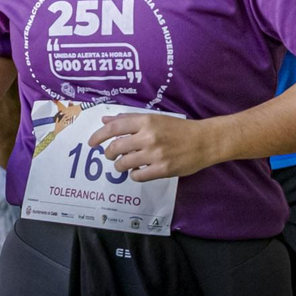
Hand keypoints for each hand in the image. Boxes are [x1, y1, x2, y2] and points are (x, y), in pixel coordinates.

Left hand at [89, 112, 211, 181]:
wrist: (204, 141)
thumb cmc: (178, 129)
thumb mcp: (154, 119)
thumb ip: (129, 119)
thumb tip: (106, 120)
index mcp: (146, 121)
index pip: (114, 128)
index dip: (98, 135)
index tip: (92, 143)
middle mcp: (148, 136)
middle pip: (116, 147)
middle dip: (109, 153)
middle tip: (110, 155)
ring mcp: (155, 154)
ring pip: (124, 163)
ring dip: (120, 165)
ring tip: (125, 164)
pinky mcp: (162, 169)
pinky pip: (137, 176)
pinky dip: (134, 175)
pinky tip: (139, 171)